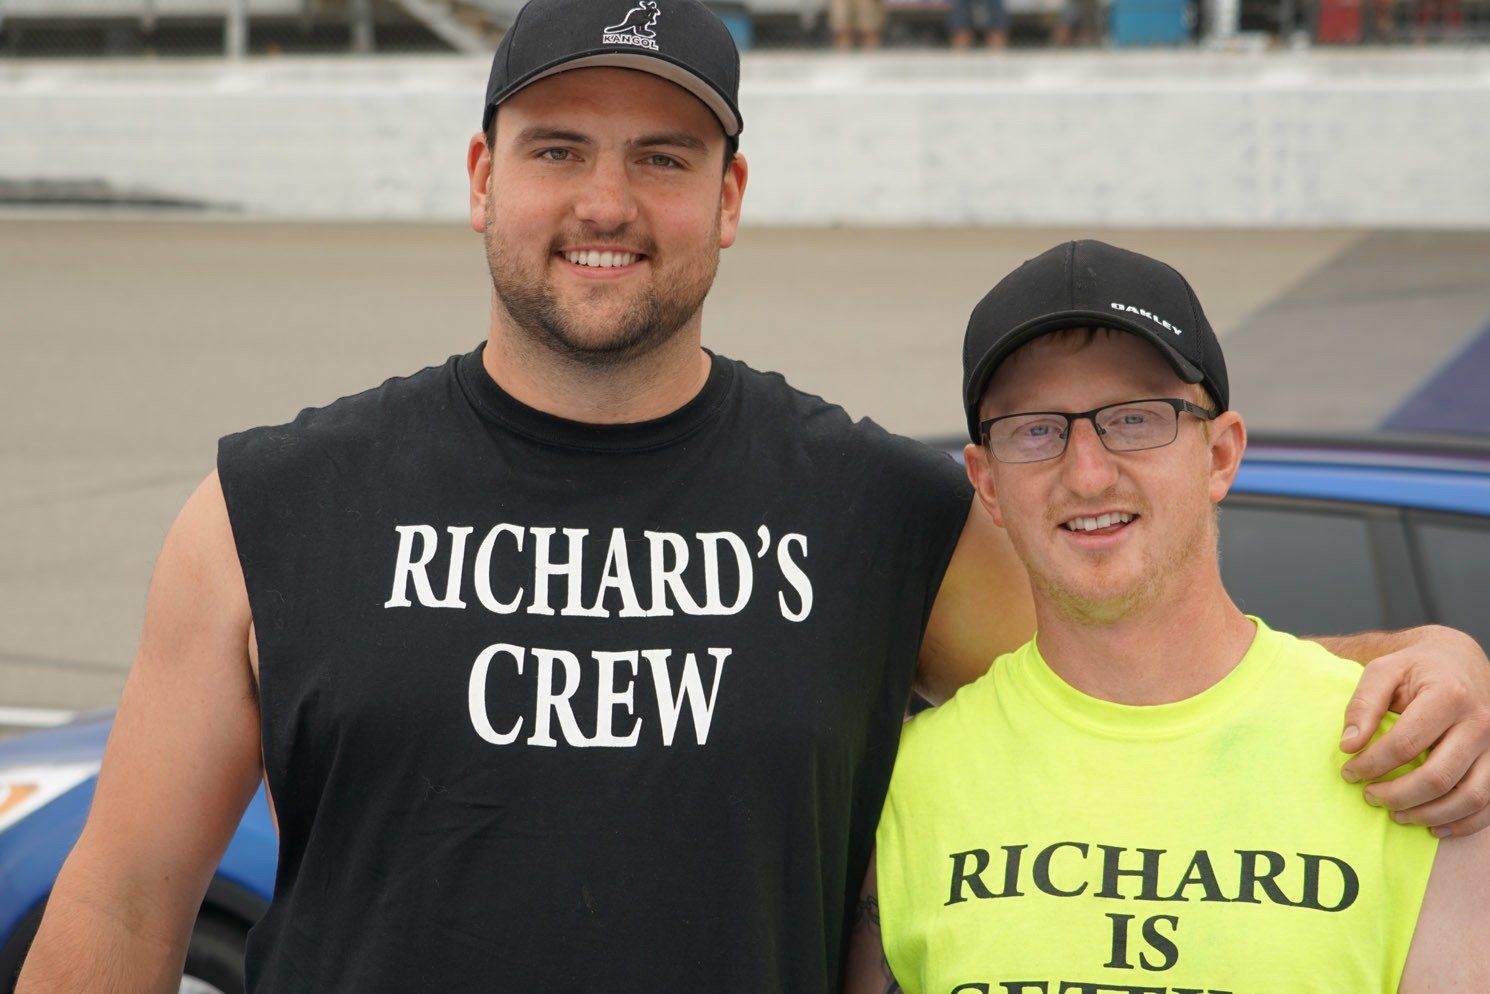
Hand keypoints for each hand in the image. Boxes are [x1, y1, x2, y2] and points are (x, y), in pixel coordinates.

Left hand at [1340, 626, 1489, 837]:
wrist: (1459, 661)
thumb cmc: (1415, 668)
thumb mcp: (1383, 671)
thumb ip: (1363, 705)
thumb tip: (1348, 745)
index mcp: (1448, 695)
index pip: (1406, 743)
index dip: (1372, 764)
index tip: (1349, 772)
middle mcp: (1479, 723)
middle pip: (1439, 776)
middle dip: (1398, 795)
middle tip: (1369, 796)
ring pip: (1469, 796)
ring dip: (1428, 814)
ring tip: (1395, 814)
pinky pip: (1488, 805)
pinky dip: (1461, 823)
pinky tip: (1431, 826)